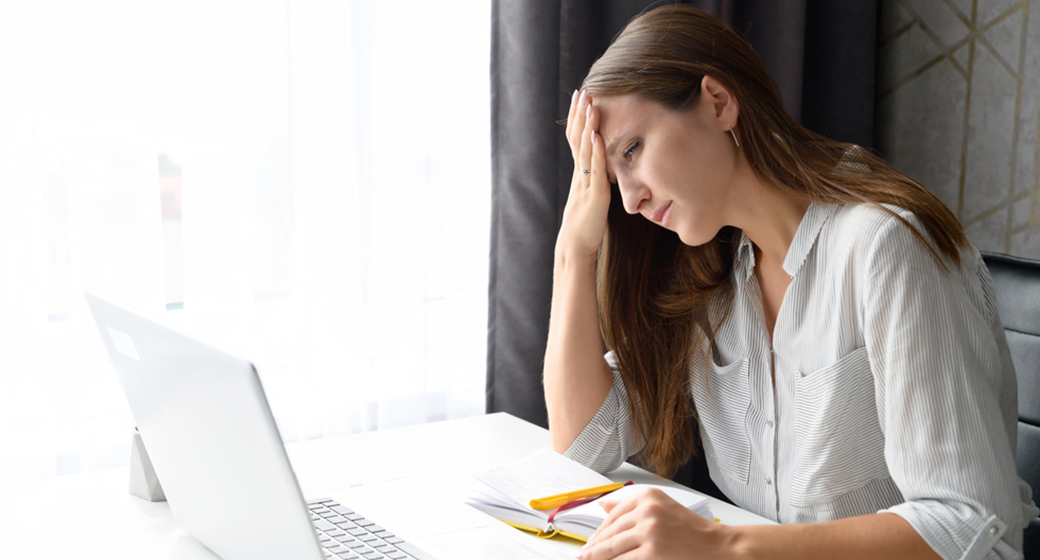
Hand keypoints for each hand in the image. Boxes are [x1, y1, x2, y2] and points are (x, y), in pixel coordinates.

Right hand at [557, 90, 610, 260]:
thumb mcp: (591, 196)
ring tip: (589, 105)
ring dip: (587, 126)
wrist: (575, 246)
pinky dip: (595, 152)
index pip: (575, 139)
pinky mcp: (595, 195)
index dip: (577, 118)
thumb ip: (595, 180)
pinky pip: (594, 170)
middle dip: (580, 114)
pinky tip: (596, 136)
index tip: (580, 97)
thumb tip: (604, 166)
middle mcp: (580, 174)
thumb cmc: (585, 224)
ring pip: (584, 149)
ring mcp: (586, 183)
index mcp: (580, 173)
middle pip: (577, 139)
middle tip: (582, 92)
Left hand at [578, 487, 735, 559]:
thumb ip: (631, 507)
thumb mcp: (662, 507)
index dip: (599, 531)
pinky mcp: (652, 551)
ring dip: (598, 557)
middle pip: (610, 531)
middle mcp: (647, 510)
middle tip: (584, 555)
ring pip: (612, 547)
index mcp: (648, 497)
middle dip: (594, 546)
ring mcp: (649, 531)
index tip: (590, 541)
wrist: (717, 546)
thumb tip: (602, 506)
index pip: (614, 514)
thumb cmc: (692, 531)